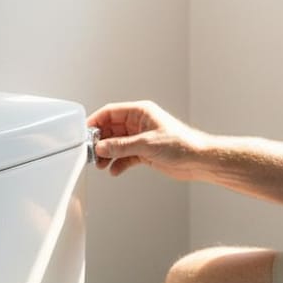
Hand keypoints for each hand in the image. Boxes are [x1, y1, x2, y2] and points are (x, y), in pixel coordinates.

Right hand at [87, 101, 208, 180]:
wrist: (198, 161)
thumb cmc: (181, 145)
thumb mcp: (146, 144)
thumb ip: (121, 146)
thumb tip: (101, 147)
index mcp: (140, 112)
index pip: (111, 113)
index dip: (96, 122)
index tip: (85, 134)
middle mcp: (139, 123)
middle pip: (111, 129)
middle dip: (100, 142)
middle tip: (91, 154)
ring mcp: (141, 138)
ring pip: (116, 144)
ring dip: (108, 154)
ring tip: (102, 165)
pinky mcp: (144, 152)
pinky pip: (125, 156)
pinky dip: (118, 163)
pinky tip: (115, 171)